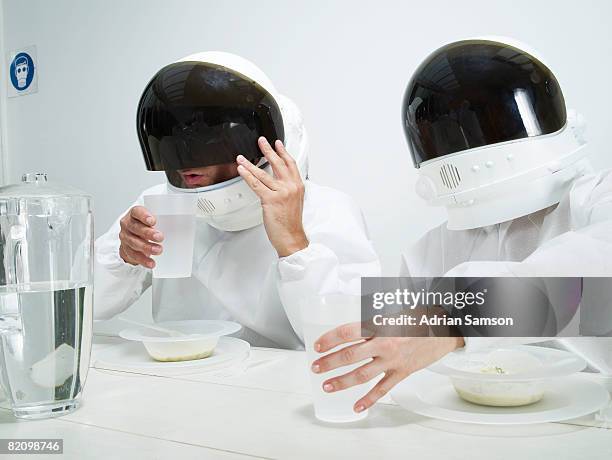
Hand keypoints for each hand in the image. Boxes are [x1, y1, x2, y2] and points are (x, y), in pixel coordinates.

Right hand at [118, 206, 163, 267]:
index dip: (144, 216)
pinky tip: (151, 262)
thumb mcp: (153, 219)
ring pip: (134, 242)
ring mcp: (126, 237)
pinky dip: (143, 260)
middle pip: (135, 228)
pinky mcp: (126, 249)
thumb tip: (185, 225)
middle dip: (148, 233)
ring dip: (147, 247)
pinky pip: (134, 255)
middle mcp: (127, 224)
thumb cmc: (146, 225)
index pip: (137, 212)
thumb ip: (164, 220)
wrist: (132, 235)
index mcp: (134, 214)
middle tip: (160, 237)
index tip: (153, 221)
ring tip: (158, 250)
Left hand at [237, 137, 307, 256]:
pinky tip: (242, 170)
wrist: (291, 237)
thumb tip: (277, 182)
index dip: (283, 152)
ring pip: (263, 173)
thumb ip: (288, 190)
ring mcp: (281, 193)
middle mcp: (290, 187)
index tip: (278, 144)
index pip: (290, 164)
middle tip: (261, 141)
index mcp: (298, 186)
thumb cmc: (291, 223)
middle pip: (278, 163)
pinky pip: (256, 184)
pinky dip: (247, 175)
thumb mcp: (294, 202)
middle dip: (268, 150)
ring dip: (250, 163)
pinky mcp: (270, 200)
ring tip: (242, 157)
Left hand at [311, 323, 463, 412]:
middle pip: (350, 355)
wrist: (445, 328)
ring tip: (327, 386)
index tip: (317, 345)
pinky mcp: (403, 372)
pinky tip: (357, 406)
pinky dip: (369, 399)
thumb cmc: (418, 318)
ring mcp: (393, 360)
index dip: (330, 339)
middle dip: (330, 362)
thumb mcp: (392, 313)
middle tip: (315, 367)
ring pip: (362, 374)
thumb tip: (349, 331)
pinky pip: (383, 388)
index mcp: (380, 325)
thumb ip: (371, 323)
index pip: (348, 332)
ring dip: (342, 381)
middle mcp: (385, 343)